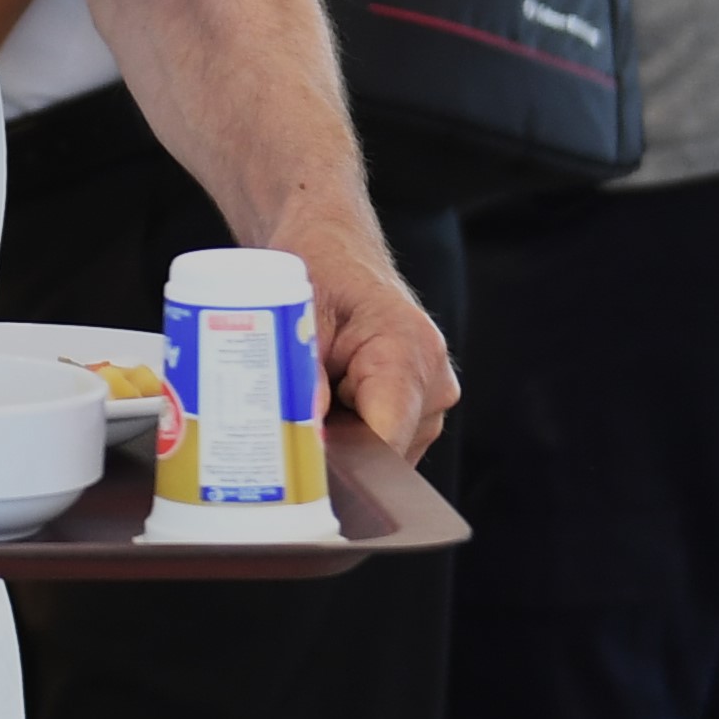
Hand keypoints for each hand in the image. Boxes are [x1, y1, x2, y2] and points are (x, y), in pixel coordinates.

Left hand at [278, 207, 461, 462]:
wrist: (337, 251)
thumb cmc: (320, 270)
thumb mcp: (300, 312)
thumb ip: (304, 376)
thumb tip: (305, 436)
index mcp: (409, 352)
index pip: (385, 438)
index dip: (339, 462)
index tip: (298, 467)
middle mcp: (433, 382)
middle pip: (381, 455)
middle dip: (331, 452)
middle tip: (284, 425)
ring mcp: (431, 401)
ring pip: (379, 456)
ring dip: (338, 442)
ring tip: (309, 398)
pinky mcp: (418, 411)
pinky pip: (380, 446)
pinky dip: (348, 436)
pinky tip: (327, 405)